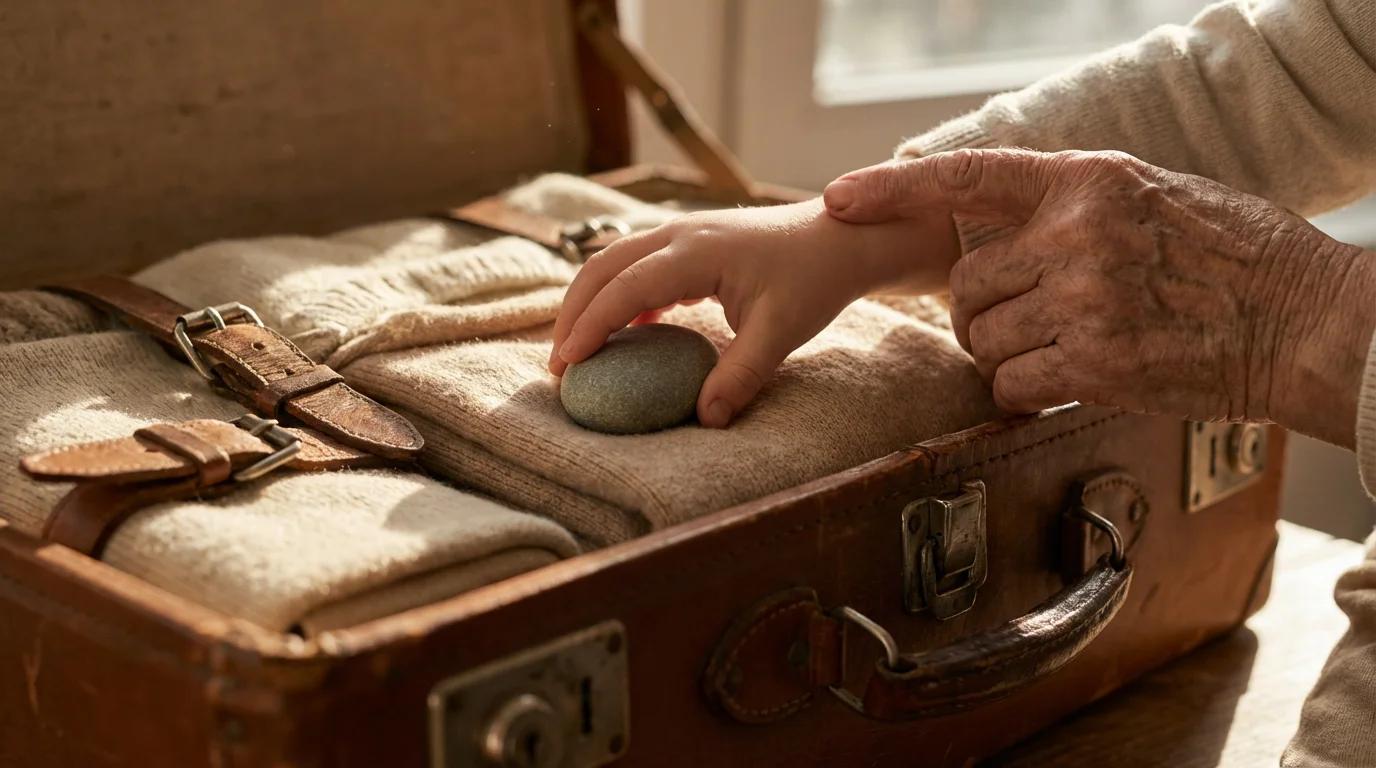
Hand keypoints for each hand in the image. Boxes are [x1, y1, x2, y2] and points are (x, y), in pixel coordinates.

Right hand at [549, 198, 959, 427]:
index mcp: (697, 251)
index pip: (626, 288)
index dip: (592, 325)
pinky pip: (636, 267)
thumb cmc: (813, 279)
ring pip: (613, 262)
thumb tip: (706, 419)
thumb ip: (742, 374)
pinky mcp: (687, 244)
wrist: (838, 239)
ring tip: (576, 351)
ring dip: (589, 302)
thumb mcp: (782, 331)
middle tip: (559, 365)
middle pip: (603, 267)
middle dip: (573, 313)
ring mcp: (680, 234)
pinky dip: (618, 297)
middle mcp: (678, 234)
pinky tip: (622, 335)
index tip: (568, 363)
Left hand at [824, 148, 1375, 446]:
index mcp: (1087, 181)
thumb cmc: (1233, 257)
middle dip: (979, 308)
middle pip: (964, 280)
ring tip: (1062, 346)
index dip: (893, 189)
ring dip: (1002, 352)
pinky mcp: (1094, 363)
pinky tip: (1066, 379)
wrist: (1304, 320)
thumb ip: (1071, 204)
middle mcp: (1077, 235)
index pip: (967, 176)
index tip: (838, 199)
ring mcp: (1083, 300)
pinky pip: (1009, 383)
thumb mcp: (1151, 195)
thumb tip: (995, 221)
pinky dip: (1022, 390)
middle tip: (1022, 317)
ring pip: (980, 336)